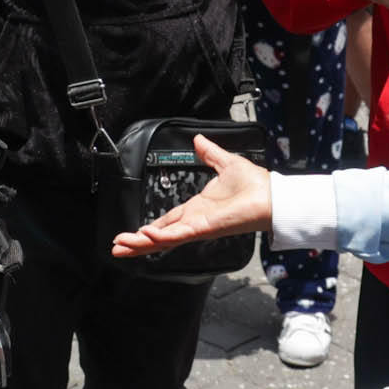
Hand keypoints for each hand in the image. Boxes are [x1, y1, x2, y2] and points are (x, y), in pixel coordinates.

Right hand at [112, 135, 271, 258]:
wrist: (271, 195)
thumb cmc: (254, 185)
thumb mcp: (224, 163)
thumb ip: (210, 154)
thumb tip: (199, 141)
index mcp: (196, 208)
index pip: (166, 221)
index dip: (148, 229)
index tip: (132, 233)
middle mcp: (194, 221)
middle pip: (159, 235)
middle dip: (137, 242)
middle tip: (117, 247)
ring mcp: (198, 226)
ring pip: (164, 239)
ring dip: (142, 243)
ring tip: (122, 246)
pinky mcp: (205, 228)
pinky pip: (179, 234)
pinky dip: (161, 236)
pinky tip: (146, 236)